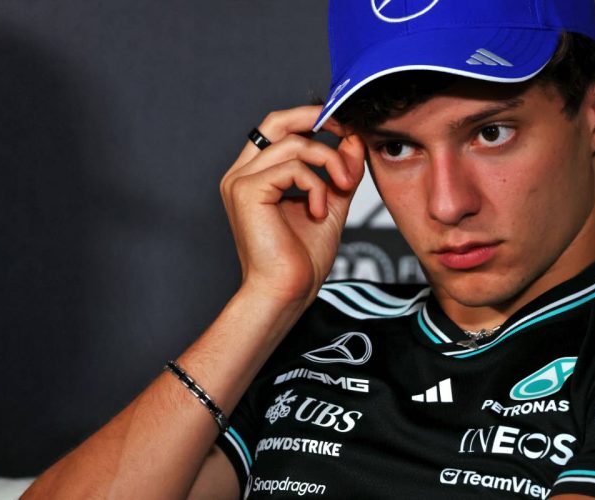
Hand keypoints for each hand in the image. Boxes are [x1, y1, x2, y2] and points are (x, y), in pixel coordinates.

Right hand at [220, 106, 364, 306]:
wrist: (287, 292)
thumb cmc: (302, 258)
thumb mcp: (330, 203)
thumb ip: (339, 171)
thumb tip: (353, 139)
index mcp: (257, 176)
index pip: (281, 129)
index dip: (313, 119)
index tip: (346, 127)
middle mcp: (243, 173)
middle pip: (277, 121)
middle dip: (316, 117)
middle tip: (347, 129)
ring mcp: (240, 180)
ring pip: (294, 143)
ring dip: (330, 162)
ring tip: (343, 188)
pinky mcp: (246, 191)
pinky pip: (292, 168)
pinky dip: (317, 186)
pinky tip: (320, 211)